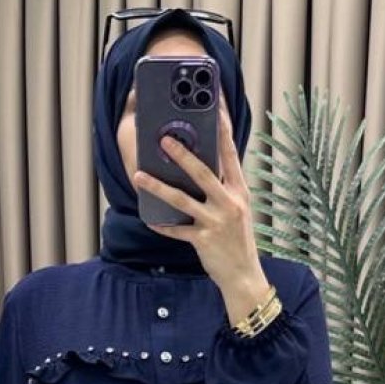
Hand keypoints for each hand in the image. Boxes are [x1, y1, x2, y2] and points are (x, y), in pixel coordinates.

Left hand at [133, 109, 270, 317]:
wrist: (244, 276)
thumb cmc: (238, 240)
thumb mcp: (238, 210)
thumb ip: (222, 189)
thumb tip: (199, 169)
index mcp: (240, 191)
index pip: (230, 154)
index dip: (222, 129)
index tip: (214, 107)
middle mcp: (229, 203)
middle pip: (203, 173)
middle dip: (182, 155)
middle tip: (164, 139)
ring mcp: (216, 222)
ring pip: (182, 200)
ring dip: (158, 187)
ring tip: (139, 176)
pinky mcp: (203, 240)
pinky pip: (177, 230)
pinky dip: (162, 225)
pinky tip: (149, 218)